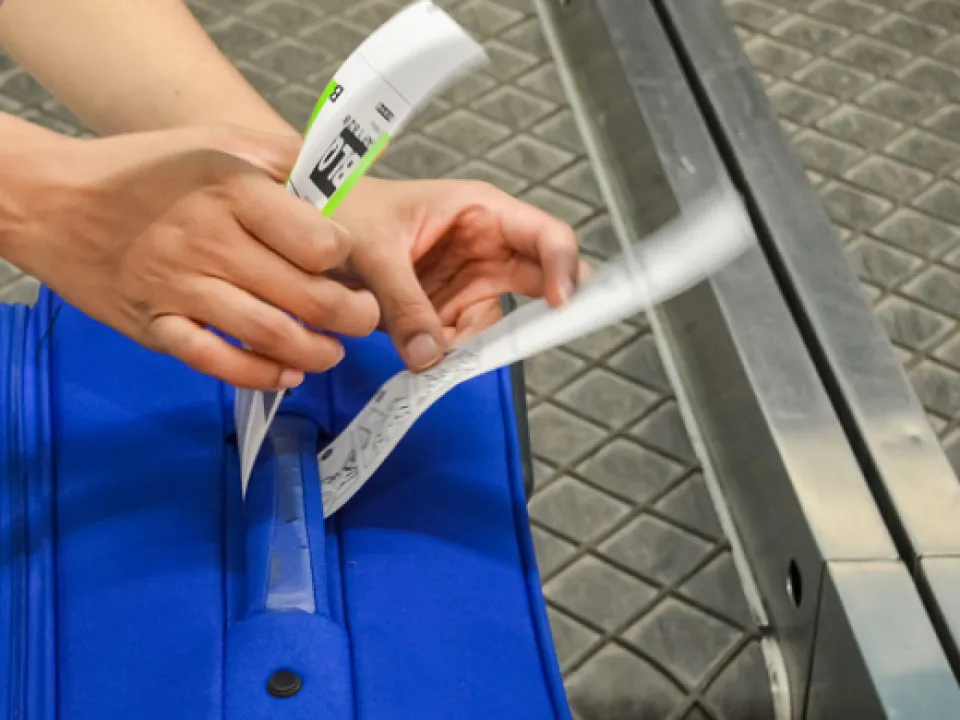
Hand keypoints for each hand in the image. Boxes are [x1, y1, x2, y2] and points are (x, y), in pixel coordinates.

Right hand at [0, 122, 379, 389]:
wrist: (52, 201)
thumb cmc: (144, 169)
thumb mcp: (215, 142)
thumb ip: (280, 158)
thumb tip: (337, 177)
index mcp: (232, 192)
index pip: (319, 242)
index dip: (346, 258)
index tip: (348, 262)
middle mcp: (210, 241)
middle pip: (307, 297)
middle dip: (352, 317)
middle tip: (363, 318)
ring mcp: (180, 289)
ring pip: (271, 335)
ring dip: (317, 353)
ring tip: (332, 350)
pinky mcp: (155, 326)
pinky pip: (216, 363)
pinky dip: (258, 375)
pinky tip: (284, 374)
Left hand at [332, 178, 589, 369]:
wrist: (305, 235)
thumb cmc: (342, 211)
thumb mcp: (373, 250)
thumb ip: (403, 302)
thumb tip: (430, 356)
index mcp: (480, 211)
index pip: (544, 235)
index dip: (563, 266)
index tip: (559, 302)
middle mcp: (486, 247)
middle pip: (540, 280)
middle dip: (543, 311)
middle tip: (542, 336)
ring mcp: (470, 282)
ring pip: (502, 322)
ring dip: (479, 343)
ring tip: (441, 346)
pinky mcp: (449, 311)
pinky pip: (467, 341)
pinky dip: (451, 355)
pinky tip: (426, 353)